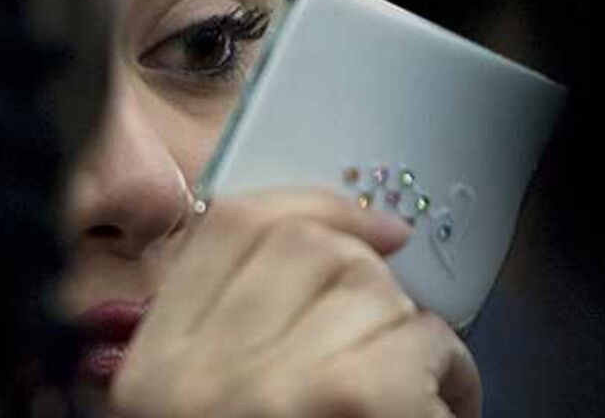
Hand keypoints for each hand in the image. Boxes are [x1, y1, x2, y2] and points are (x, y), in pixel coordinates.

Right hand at [111, 188, 480, 417]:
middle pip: (308, 247)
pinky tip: (442, 412)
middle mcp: (195, 369)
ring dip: (419, 337)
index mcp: (152, 367)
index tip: (375, 229)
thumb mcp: (196, 411)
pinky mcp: (348, 402)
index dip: (316, 207)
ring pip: (374, 291)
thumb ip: (221, 341)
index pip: (231, 228)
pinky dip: (452, 376)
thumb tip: (333, 245)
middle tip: (394, 338)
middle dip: (371, 281)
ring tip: (424, 392)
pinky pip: (422, 340)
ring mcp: (268, 385)